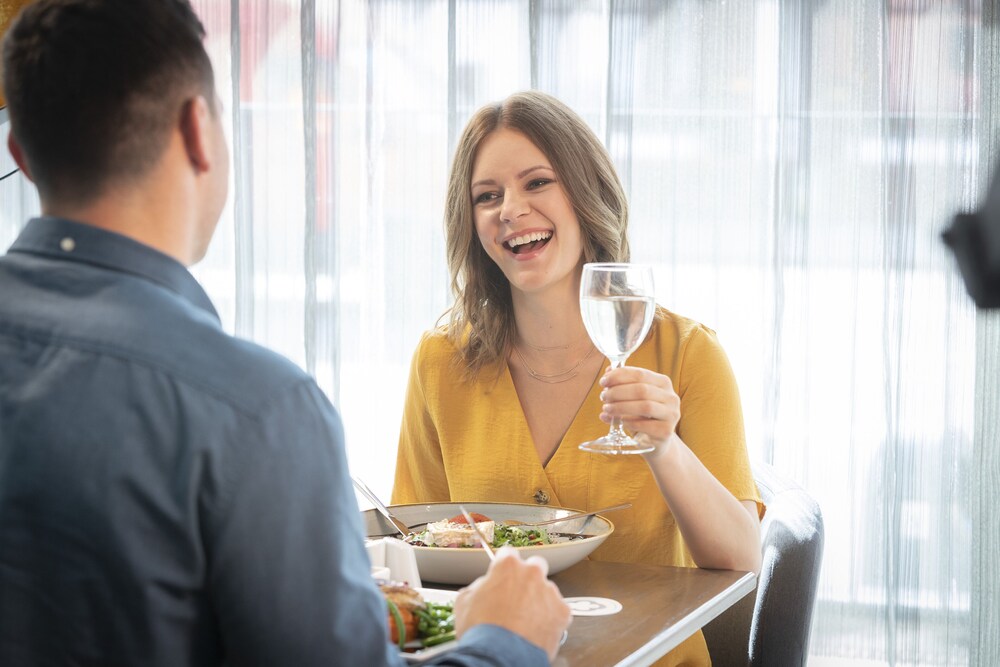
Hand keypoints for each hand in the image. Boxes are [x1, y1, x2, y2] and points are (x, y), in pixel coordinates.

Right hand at [453, 546, 570, 659]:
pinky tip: (537, 629)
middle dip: (528, 577)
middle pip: (535, 566)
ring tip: (525, 620)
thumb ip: (478, 586)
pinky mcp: (562, 612)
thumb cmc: (481, 630)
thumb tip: (483, 588)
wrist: (498, 655)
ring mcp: (550, 592)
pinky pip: (558, 610)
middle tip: (517, 595)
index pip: (508, 554)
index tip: (503, 573)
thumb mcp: (464, 601)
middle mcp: (532, 573)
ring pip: (547, 590)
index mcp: (508, 566)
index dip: (504, 565)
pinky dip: (550, 618)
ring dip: (539, 600)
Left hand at [599, 366, 680, 454]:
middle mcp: (671, 397)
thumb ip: (623, 383)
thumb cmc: (643, 415)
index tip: (603, 381)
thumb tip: (608, 371)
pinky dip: (627, 422)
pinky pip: (644, 425)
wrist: (656, 441)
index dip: (619, 376)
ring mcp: (671, 415)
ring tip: (606, 409)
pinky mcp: (666, 432)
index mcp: (663, 383)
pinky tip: (616, 421)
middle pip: (641, 390)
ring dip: (621, 407)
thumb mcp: (634, 397)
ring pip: (644, 406)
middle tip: (603, 397)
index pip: (640, 374)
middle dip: (618, 392)